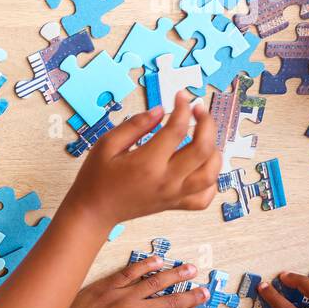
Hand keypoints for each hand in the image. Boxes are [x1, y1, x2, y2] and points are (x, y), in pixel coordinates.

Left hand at [43, 257, 205, 307]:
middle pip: (170, 300)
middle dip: (190, 296)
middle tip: (204, 290)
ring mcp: (119, 296)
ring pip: (154, 281)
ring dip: (175, 275)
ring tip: (191, 269)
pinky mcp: (103, 285)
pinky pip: (128, 271)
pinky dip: (145, 264)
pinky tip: (158, 260)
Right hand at [60, 92, 220, 228]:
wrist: (93, 211)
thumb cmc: (96, 178)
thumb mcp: (106, 145)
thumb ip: (134, 125)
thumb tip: (159, 110)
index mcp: (147, 163)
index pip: (176, 129)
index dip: (182, 107)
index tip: (181, 96)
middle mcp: (166, 180)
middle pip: (203, 149)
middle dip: (207, 123)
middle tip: (198, 110)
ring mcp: (173, 194)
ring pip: (211, 173)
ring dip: (214, 150)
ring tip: (204, 136)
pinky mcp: (175, 204)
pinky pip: (204, 197)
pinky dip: (211, 181)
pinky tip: (202, 167)